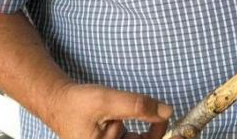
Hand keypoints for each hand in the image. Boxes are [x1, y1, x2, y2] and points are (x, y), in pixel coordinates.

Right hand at [44, 83, 172, 138]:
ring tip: (140, 116)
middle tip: (163, 117)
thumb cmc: (78, 104)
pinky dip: (143, 131)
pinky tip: (137, 120)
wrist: (60, 103)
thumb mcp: (107, 101)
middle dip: (154, 133)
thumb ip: (136, 106)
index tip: (175, 132)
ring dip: (149, 131)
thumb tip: (167, 112)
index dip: (160, 138)